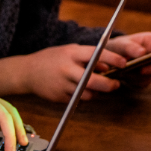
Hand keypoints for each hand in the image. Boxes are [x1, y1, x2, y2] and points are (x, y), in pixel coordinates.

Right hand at [0, 44, 127, 101]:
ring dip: (96, 92)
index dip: (112, 59)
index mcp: (70, 53)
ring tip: (97, 87)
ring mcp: (62, 84)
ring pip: (88, 93)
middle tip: (116, 85)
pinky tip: (80, 90)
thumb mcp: (68, 51)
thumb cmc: (51, 59)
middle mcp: (67, 69)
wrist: (27, 72)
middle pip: (93, 80)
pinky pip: (78, 99)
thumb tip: (107, 66)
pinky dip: (83, 96)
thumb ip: (87, 57)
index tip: (124, 63)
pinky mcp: (60, 97)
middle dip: (108, 84)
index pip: (96, 54)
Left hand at [104, 32, 150, 87]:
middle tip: (141, 70)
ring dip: (137, 74)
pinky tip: (123, 75)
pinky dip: (132, 80)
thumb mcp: (121, 44)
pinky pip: (143, 82)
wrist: (110, 59)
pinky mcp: (145, 79)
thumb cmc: (119, 47)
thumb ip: (130, 47)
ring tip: (123, 70)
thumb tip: (142, 53)